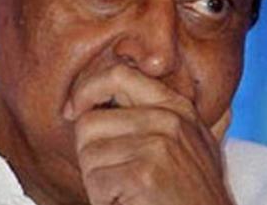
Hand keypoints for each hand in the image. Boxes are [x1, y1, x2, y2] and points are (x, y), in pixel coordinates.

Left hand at [63, 64, 233, 204]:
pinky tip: (127, 203)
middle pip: (91, 121)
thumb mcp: (189, 144)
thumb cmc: (192, 196)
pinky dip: (104, 199)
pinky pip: (96, 180)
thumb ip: (158, 114)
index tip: (74, 110)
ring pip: (88, 152)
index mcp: (177, 107)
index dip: (86, 90)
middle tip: (111, 176)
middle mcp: (169, 120)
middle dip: (90, 152)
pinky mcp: (144, 174)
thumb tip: (107, 86)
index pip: (117, 74)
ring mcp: (158, 146)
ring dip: (98, 180)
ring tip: (126, 192)